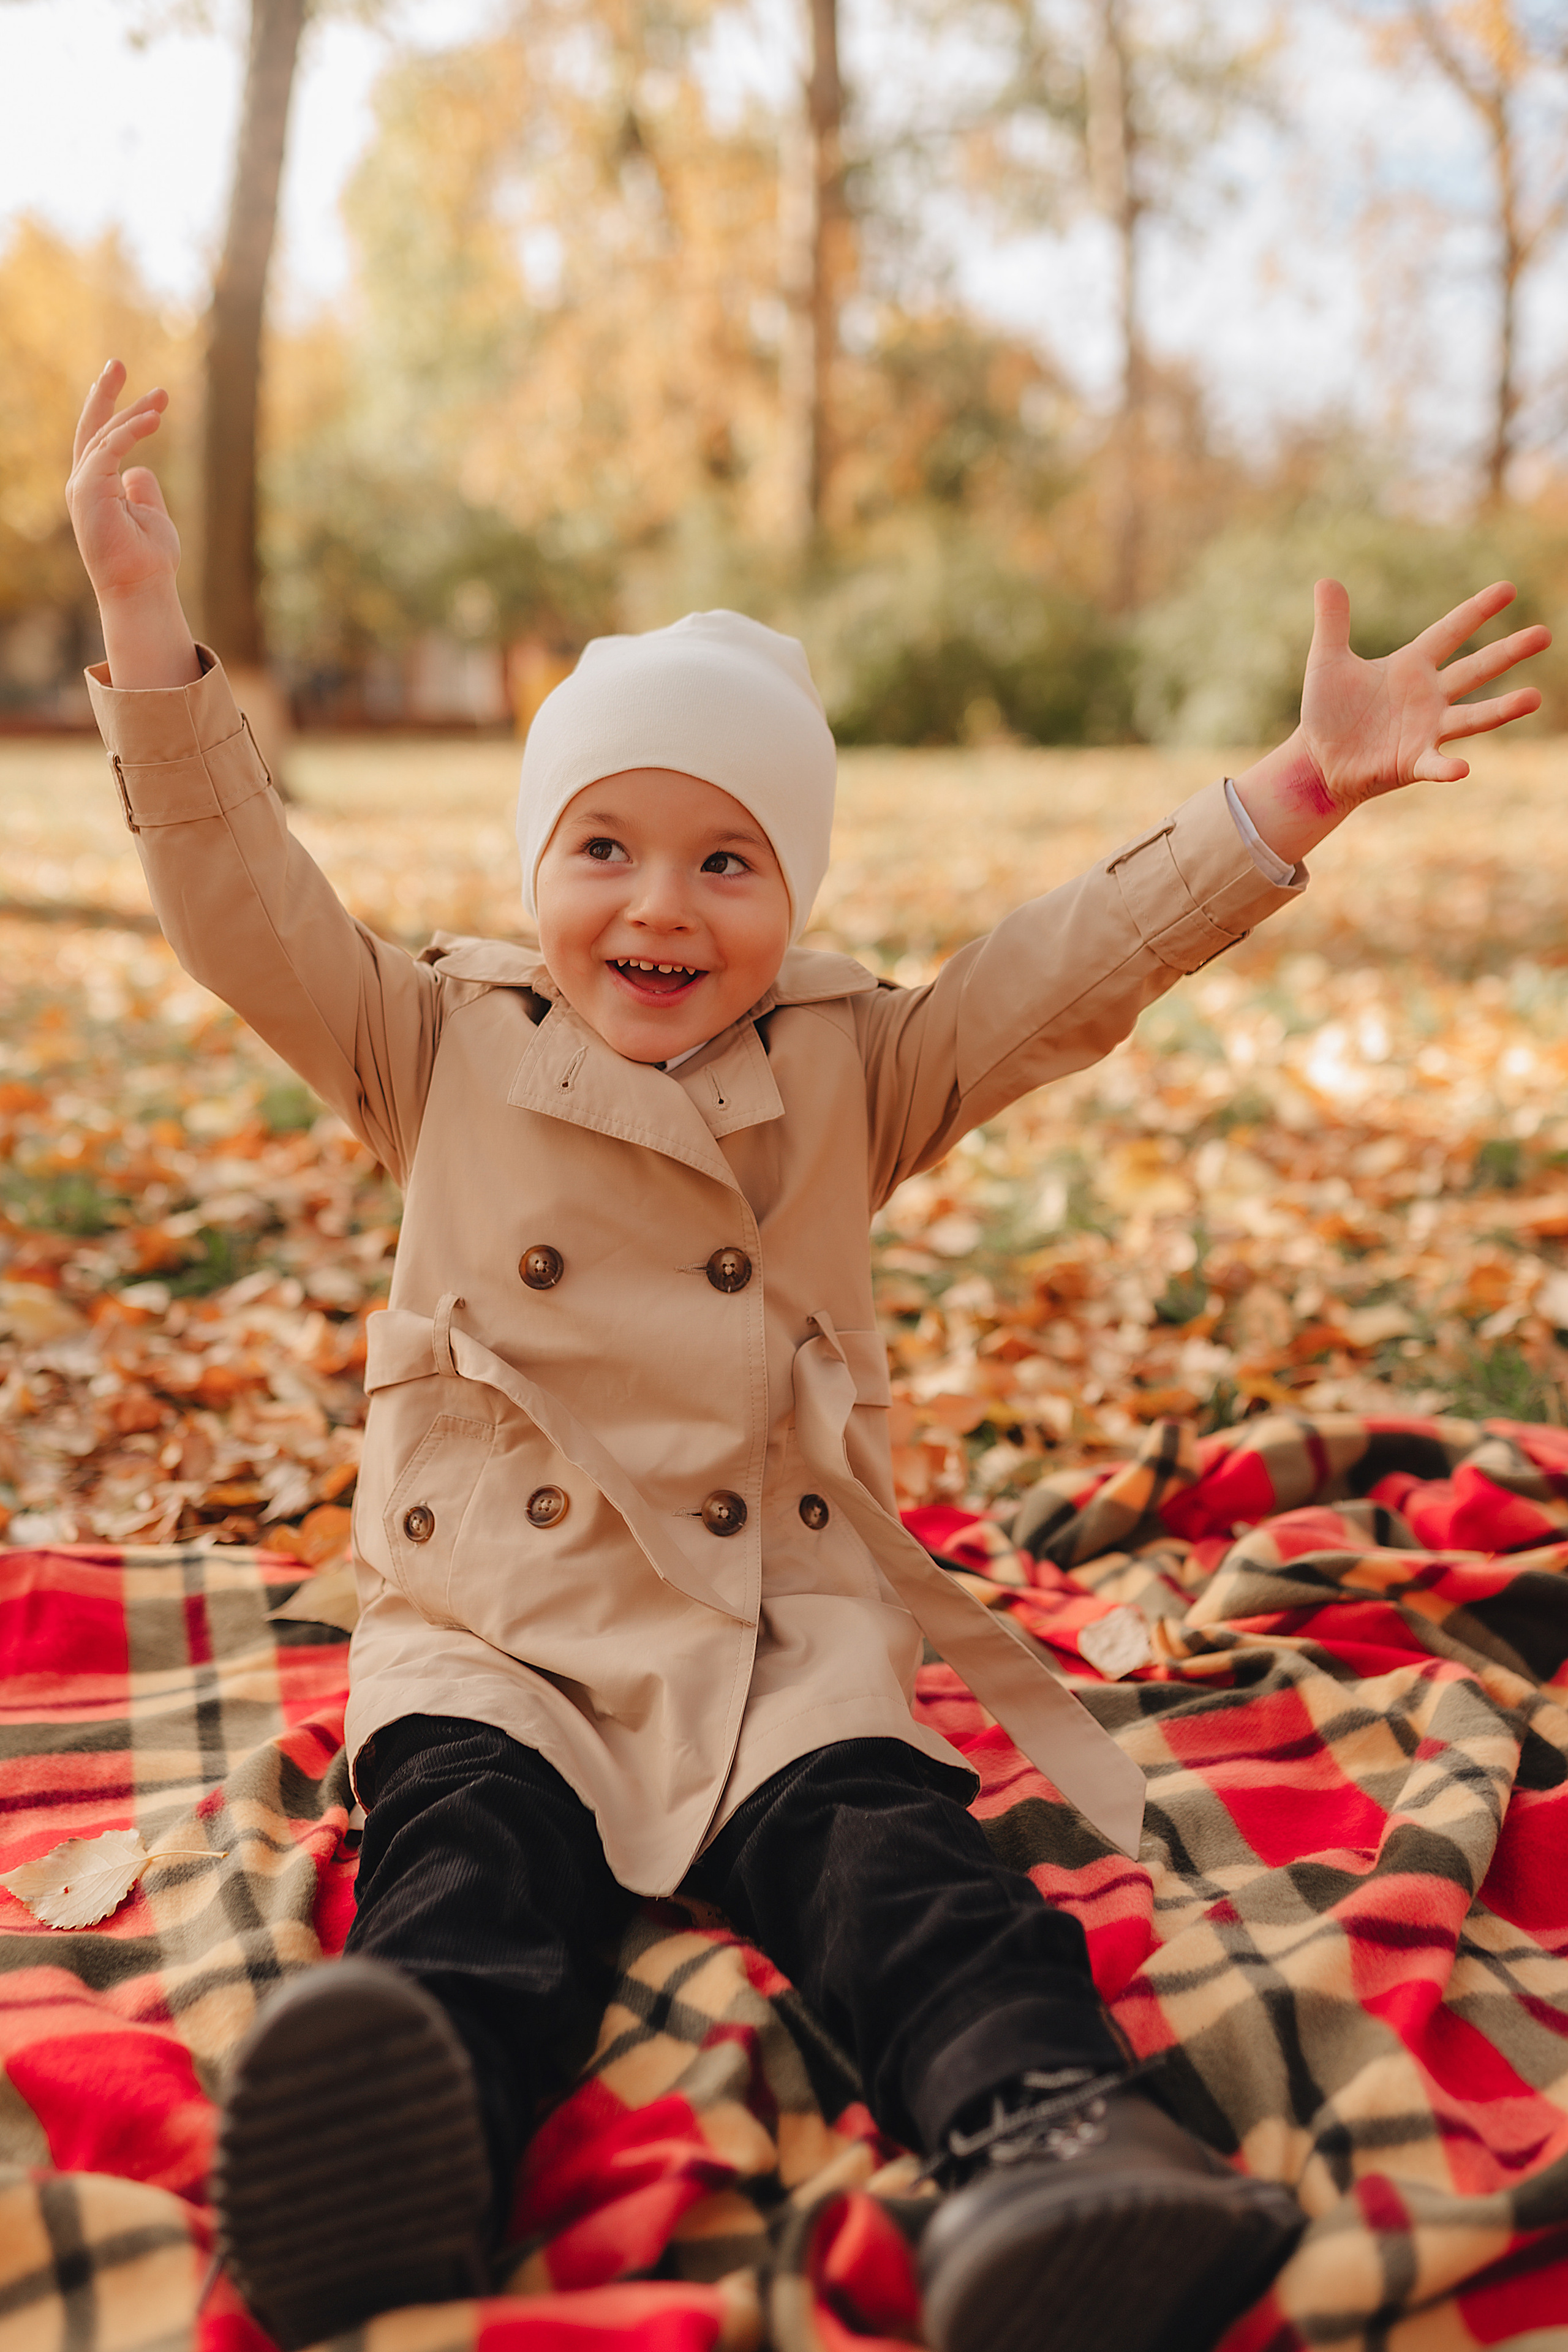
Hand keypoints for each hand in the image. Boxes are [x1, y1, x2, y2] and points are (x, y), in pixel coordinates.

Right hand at [66, 362, 198, 688]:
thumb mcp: (152, 515)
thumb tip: (139, 468)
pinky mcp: (88, 490)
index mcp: (96, 488)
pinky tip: (154, 418)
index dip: (117, 414)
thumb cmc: (148, 561)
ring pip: (104, 436)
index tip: (147, 397)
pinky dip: (131, 431)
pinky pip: (110, 448)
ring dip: (132, 411)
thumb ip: (142, 489)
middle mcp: (84, 484)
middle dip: (104, 394)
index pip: (101, 442)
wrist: (140, 589)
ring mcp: (83, 487)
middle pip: (91, 429)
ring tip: (162, 396)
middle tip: (118, 362)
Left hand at [1301, 576, 1549, 810]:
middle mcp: (1429, 696)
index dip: (1477, 611)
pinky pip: (1435, 764)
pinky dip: (1447, 767)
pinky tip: (1462, 768)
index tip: (1508, 589)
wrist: (1318, 761)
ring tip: (1533, 698)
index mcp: (1412, 665)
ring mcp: (1427, 730)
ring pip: (1473, 717)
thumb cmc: (1327, 712)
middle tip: (1544, 634)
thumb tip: (1326, 580)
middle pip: (1477, 669)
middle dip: (1509, 652)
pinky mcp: (1414, 762)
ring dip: (1502, 709)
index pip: (1451, 631)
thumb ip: (1332, 623)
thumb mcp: (1326, 662)